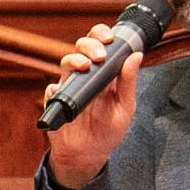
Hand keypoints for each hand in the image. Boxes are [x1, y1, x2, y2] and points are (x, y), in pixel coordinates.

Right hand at [41, 23, 141, 189]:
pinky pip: (52, 89)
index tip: (109, 38)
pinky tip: (63, 92)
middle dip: (88, 45)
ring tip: (84, 66)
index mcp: (104, 74)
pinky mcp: (55, 101)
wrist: (89, 154)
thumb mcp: (125, 107)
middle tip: (99, 56)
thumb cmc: (108, 130)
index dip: (101, 35)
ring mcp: (70, 87)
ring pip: (65, 63)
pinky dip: (57, 88)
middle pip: (81, 48)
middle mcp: (86, 76)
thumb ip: (128, 82)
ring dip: (73, 60)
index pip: (100, 44)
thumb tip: (137, 55)